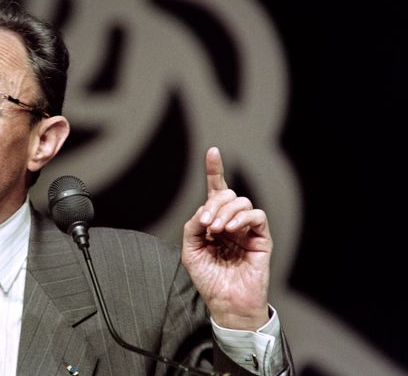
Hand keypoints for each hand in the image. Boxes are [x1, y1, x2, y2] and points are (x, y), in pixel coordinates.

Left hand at [182, 147, 271, 330]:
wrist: (227, 303)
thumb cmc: (209, 279)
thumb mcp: (190, 251)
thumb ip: (192, 226)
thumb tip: (204, 209)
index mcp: (214, 222)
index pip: (215, 191)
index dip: (214, 170)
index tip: (212, 151)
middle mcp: (232, 222)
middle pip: (227, 195)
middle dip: (214, 205)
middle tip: (206, 226)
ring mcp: (248, 229)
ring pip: (241, 202)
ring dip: (225, 212)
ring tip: (216, 231)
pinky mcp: (262, 238)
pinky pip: (257, 215)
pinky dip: (242, 218)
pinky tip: (230, 230)